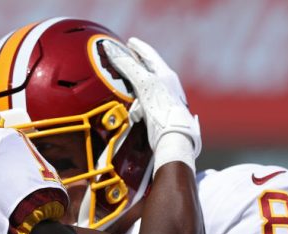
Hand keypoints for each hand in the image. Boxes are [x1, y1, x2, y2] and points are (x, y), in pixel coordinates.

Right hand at [102, 39, 200, 155]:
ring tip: (129, 79)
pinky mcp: (162, 113)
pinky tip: (136, 103)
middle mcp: (168, 85)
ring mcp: (166, 99)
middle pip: (151, 68)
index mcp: (166, 75)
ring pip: (150, 84)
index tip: (131, 41)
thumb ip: (129, 67)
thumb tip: (113, 50)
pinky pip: (149, 99)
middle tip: (128, 56)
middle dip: (139, 62)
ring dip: (139, 80)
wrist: (174, 137)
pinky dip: (139, 97)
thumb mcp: (144, 83)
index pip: (150, 54)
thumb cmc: (162, 110)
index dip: (139, 47)